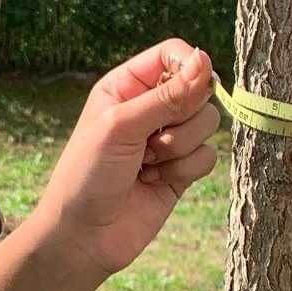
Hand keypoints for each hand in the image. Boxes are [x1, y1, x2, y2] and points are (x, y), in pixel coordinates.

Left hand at [29, 39, 222, 284]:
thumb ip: (167, 96)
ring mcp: (168, 139)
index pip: (175, 54)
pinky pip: (208, 156)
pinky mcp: (181, 170)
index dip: (190, 66)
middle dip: (181, 117)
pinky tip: (154, 182)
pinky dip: (185, 170)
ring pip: (208, 124)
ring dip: (180, 147)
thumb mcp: (121, 127)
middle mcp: (150, 108)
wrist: (83, 236)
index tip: (192, 85)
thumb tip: (205, 60)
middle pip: (200, 90)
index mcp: (127, 85)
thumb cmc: (87, 176)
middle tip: (149, 140)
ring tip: (147, 164)